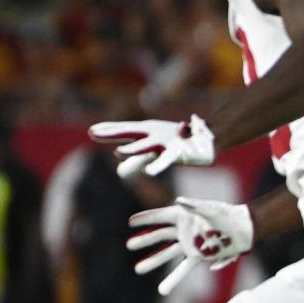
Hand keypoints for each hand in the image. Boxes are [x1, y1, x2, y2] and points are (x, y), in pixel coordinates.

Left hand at [89, 113, 215, 177]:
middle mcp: (156, 133)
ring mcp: (167, 142)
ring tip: (117, 154)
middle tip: (93, 133)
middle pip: (130, 133)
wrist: (211, 138)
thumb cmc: (182, 142)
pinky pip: (166, 161)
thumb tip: (119, 172)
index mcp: (150, 130)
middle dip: (112, 134)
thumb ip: (138, 160)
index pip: (125, 129)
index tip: (92, 131)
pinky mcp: (178, 152)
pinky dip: (157, 166)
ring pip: (147, 147)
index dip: (109, 129)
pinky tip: (148, 173)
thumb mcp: (157, 149)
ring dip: (133, 150)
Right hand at [126, 197, 253, 295]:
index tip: (130, 222)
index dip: (146, 218)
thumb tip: (179, 201)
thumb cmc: (227, 216)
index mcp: (185, 215)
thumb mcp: (211, 210)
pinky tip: (163, 290)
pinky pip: (182, 269)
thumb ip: (195, 206)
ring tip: (138, 269)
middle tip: (129, 246)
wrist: (243, 230)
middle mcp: (184, 229)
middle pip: (160, 235)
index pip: (161, 216)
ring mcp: (190, 244)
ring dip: (154, 261)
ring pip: (167, 253)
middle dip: (145, 240)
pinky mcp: (198, 257)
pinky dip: (173, 279)